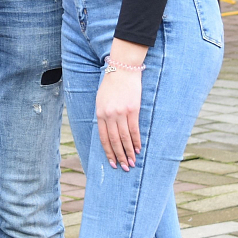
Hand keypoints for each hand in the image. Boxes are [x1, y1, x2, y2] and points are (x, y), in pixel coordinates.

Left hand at [96, 40, 146, 168]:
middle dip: (119, 156)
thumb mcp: (101, 100)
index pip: (103, 138)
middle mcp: (110, 115)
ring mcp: (122, 113)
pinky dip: (136, 141)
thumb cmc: (111, 85)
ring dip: (128, 152)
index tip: (112, 163)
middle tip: (123, 168)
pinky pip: (134, 129)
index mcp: (100, 114)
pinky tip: (137, 149)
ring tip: (132, 162)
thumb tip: (108, 133)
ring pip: (124, 137)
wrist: (123, 70)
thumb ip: (103, 116)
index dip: (108, 152)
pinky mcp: (133, 110)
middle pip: (114, 141)